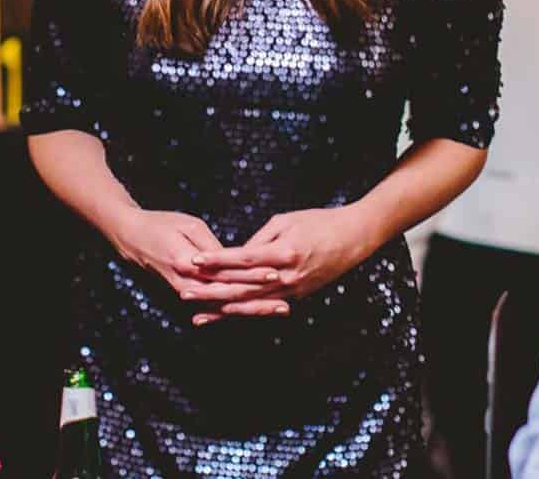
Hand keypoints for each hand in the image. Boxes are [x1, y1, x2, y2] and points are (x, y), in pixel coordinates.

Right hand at [105, 208, 283, 306]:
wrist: (130, 237)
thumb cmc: (161, 224)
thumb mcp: (189, 225)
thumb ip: (212, 246)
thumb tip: (234, 259)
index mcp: (188, 262)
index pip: (226, 272)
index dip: (251, 274)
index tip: (275, 273)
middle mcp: (187, 282)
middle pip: (228, 295)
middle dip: (258, 301)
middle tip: (284, 304)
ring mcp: (186, 290)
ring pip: (223, 305)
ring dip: (250, 309)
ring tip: (277, 310)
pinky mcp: (185, 292)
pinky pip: (212, 305)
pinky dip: (233, 311)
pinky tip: (252, 314)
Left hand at [189, 205, 381, 322]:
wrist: (354, 238)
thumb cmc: (319, 222)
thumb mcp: (286, 221)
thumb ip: (260, 239)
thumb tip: (236, 255)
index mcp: (283, 253)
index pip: (242, 259)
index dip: (217, 261)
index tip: (194, 261)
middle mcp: (286, 276)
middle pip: (242, 287)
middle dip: (211, 291)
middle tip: (184, 292)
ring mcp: (292, 290)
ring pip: (251, 303)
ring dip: (222, 310)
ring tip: (197, 313)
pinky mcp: (296, 296)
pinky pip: (264, 307)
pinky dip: (244, 312)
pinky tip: (226, 317)